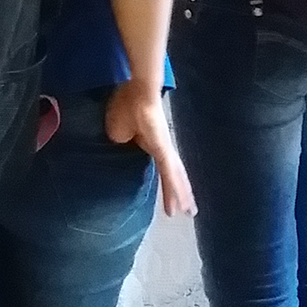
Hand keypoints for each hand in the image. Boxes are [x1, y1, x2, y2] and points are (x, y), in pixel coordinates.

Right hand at [104, 81, 195, 216]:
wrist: (136, 94)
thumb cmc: (125, 109)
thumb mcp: (118, 134)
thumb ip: (124, 145)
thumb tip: (125, 150)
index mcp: (150, 145)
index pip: (159, 170)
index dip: (165, 184)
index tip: (167, 196)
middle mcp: (162, 150)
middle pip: (172, 177)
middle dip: (177, 195)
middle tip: (186, 212)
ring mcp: (165, 150)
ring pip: (175, 178)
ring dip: (181, 195)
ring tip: (188, 212)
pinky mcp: (164, 150)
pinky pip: (171, 174)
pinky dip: (176, 188)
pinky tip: (181, 200)